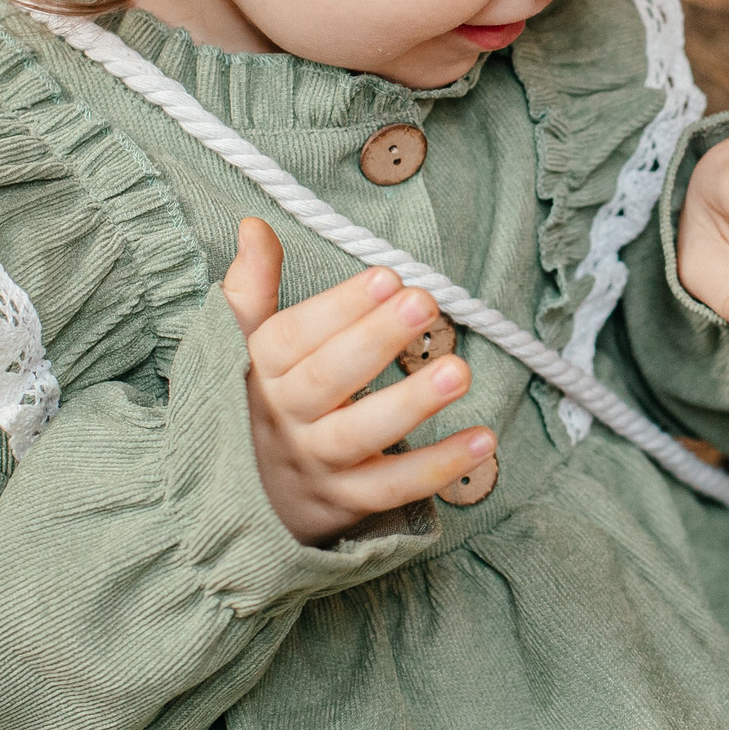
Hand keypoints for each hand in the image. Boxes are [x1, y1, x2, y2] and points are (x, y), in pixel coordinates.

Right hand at [222, 218, 497, 544]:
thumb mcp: (248, 349)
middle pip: (326, 380)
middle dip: (376, 339)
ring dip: (412, 403)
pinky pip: (393, 488)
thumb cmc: (262, 405)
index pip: (292, 338)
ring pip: (360, 435)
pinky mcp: (348, 502)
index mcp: (262, 373)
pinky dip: (438, 466)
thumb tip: (255, 225)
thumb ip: (251, 290)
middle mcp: (286, 419)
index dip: (339, 307)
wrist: (245, 504)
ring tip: (460, 370)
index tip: (387, 276)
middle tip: (424, 302)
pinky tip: (483, 439)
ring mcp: (317, 464)